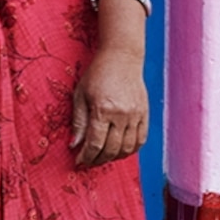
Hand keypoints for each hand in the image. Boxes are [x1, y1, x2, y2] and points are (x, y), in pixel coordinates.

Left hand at [69, 43, 148, 168]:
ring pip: (127, 148)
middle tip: (89, 162)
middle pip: (111, 150)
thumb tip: (74, 144)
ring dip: (114, 158)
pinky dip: (130, 150)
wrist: (122, 57)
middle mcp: (122, 115)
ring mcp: (136, 116)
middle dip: (98, 160)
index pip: (95, 143)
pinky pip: (141, 140)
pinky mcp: (145, 114)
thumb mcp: (80, 95)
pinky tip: (119, 150)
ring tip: (102, 157)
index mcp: (103, 110)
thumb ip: (78, 122)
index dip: (86, 156)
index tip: (79, 161)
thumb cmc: (97, 74)